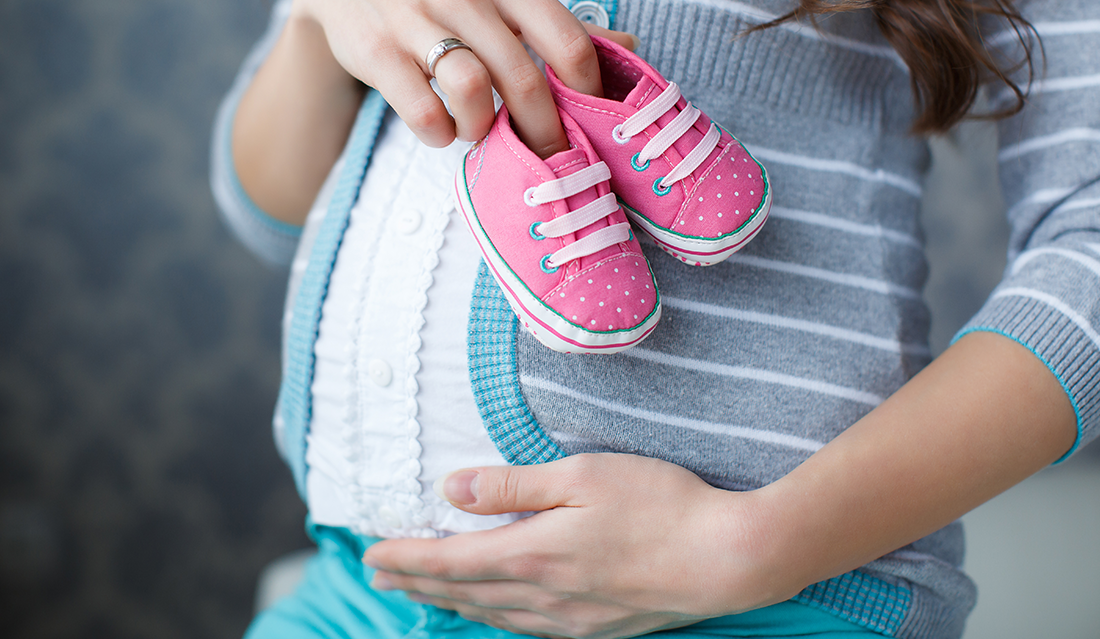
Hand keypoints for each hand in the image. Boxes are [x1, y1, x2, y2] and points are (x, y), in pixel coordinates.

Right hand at [296, 0, 637, 157]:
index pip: (567, 40)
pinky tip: (439, 130)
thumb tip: (630, 47)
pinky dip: (439, 134)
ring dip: (483, 129)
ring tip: (478, 133)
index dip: (586, 93)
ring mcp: (415, 18)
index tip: (588, 124)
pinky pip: (423, 110)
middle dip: (541, 131)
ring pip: (472, 92)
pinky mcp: (376, 50)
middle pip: (523, 77)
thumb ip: (557, 24)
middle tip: (545, 157)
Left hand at [360, 454, 786, 638]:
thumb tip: (451, 491)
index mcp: (533, 553)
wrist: (728, 558)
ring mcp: (571, 619)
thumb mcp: (581, 476)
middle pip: (463, 593)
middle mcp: (543, 595)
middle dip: (417, 583)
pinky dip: (494, 618)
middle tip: (380, 577)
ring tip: (424, 595)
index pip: (449, 561)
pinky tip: (493, 613)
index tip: (371, 555)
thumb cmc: (659, 504)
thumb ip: (512, 485)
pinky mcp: (597, 628)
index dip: (406, 559)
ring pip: (492, 614)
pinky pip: (526, 628)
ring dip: (451, 603)